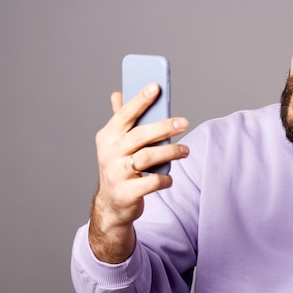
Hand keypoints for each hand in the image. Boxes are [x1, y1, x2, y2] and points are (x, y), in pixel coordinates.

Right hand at [89, 83, 189, 262]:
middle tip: (184, 122)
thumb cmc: (119, 167)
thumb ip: (120, 120)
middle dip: (164, 126)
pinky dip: (165, 178)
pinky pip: (152, 182)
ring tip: (185, 151)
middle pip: (139, 135)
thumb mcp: (115, 143)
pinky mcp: (127, 193)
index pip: (124, 114)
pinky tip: (170, 177)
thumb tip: (118, 93)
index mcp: (107, 137)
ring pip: (147, 157)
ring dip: (170, 152)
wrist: (111, 205)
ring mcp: (116, 174)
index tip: (156, 87)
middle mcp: (109, 153)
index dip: (140, 100)